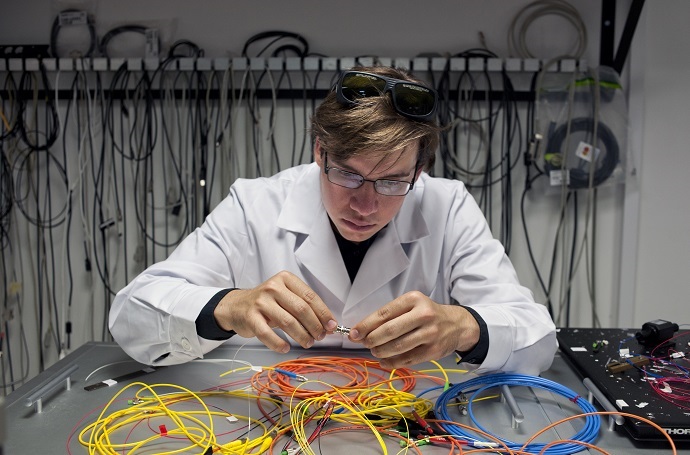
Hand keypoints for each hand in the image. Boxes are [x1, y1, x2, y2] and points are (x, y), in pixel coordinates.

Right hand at [213, 271, 336, 352]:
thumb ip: (304, 306)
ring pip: (288, 322)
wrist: (236, 306)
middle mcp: (273, 287)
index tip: (331, 326)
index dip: (323, 313)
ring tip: (308, 342)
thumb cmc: (267, 302)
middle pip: (301, 309)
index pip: (310, 296)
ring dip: (301, 336)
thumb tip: (327, 324)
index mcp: (286, 279)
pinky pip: (268, 334)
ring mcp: (260, 301)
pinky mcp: (250, 316)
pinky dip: (279, 344)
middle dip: (315, 326)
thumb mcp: (285, 296)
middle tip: (320, 336)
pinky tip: (286, 348)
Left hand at [349, 291, 479, 368]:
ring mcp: (430, 334)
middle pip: (389, 330)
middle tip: (364, 343)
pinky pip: (407, 359)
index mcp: (414, 299)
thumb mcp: (412, 305)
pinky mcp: (433, 351)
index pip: (384, 313)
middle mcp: (423, 315)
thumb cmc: (428, 314)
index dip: (366, 325)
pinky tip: (384, 360)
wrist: (457, 325)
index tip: (353, 333)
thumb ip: (390, 315)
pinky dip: (392, 362)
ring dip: (380, 351)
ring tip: (375, 351)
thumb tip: (362, 331)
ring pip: (397, 346)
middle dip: (371, 339)